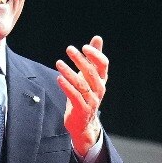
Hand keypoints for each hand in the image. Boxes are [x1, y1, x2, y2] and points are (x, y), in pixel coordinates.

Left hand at [55, 35, 108, 156]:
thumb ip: (93, 58)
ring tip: (58, 63)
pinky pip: (75, 96)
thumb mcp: (89, 76)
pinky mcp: (82, 109)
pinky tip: (59, 78)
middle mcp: (99, 89)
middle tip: (69, 49)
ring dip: (69, 72)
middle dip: (80, 60)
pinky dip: (67, 86)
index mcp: (102, 80)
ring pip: (81, 84)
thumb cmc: (85, 95)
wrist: (83, 123)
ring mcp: (92, 100)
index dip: (95, 55)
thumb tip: (97, 38)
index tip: (84, 47)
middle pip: (91, 72)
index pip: (103, 65)